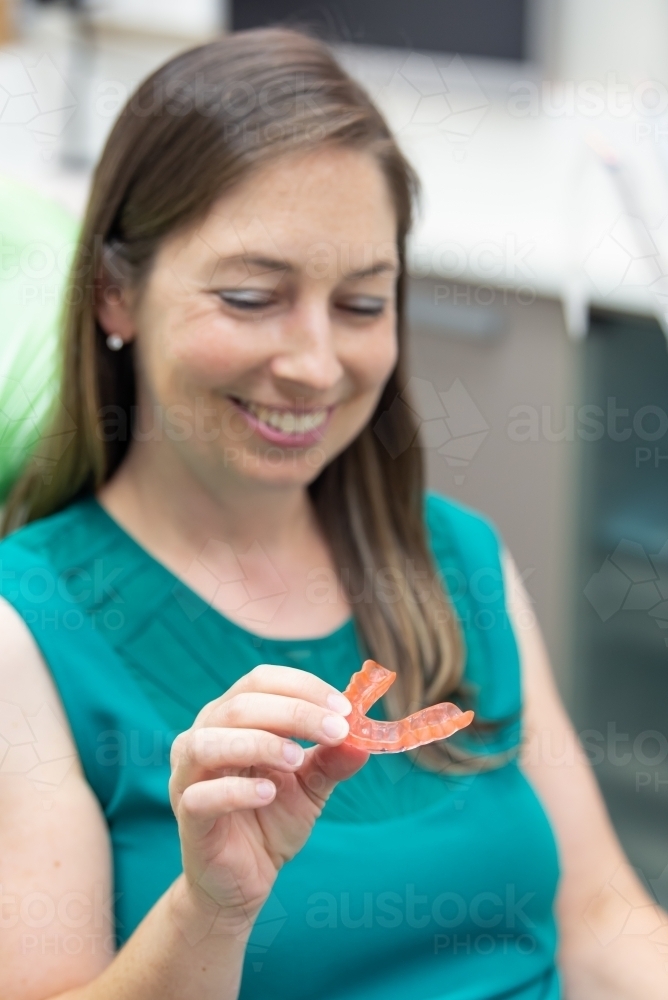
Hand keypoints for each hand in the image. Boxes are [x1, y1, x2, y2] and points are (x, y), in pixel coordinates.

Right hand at [168, 664, 366, 940]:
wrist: (245, 879)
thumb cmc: (272, 818)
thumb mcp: (311, 786)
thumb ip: (331, 761)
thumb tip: (363, 740)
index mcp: (232, 717)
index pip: (261, 681)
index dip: (304, 688)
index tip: (344, 708)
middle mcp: (204, 734)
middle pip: (241, 705)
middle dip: (295, 713)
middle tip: (338, 731)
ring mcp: (189, 774)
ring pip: (210, 741)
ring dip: (260, 743)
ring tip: (296, 759)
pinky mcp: (186, 814)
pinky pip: (201, 795)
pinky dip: (236, 789)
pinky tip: (267, 794)